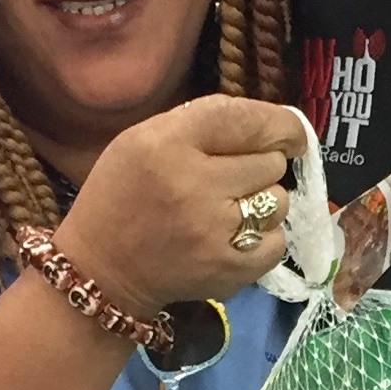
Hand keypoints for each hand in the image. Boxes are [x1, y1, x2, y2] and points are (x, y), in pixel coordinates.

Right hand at [53, 96, 305, 315]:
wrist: (101, 271)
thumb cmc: (123, 196)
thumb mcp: (142, 139)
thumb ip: (201, 123)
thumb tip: (270, 124)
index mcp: (167, 143)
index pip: (245, 118)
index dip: (279, 124)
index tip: (290, 135)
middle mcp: (193, 184)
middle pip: (269, 162)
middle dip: (260, 167)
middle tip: (233, 180)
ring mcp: (214, 230)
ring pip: (279, 202)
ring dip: (263, 203)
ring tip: (229, 211)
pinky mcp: (229, 269)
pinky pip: (277, 241)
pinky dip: (263, 240)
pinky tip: (233, 239)